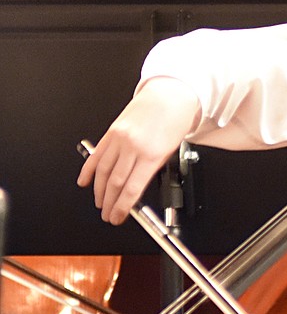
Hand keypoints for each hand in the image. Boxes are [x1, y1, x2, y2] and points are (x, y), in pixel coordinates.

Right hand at [78, 77, 200, 224]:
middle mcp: (133, 147)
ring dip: (98, 191)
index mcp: (151, 154)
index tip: (118, 217)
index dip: (122, 207)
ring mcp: (119, 139)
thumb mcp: (171, 150)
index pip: (132, 189)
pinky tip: (85, 182)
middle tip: (107, 215)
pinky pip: (96, 155)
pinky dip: (88, 170)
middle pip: (114, 183)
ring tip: (99, 203)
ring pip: (103, 171)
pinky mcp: (111, 132)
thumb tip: (137, 187)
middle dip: (109, 203)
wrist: (169, 96)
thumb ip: (153, 169)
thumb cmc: (175, 121)